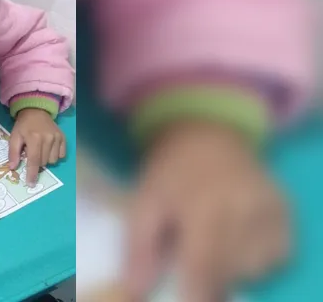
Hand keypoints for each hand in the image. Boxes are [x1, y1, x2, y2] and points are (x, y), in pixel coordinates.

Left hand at [9, 108, 65, 185]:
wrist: (36, 111)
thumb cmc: (23, 126)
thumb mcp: (14, 137)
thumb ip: (13, 152)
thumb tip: (13, 168)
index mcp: (34, 138)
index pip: (34, 161)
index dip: (32, 174)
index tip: (30, 183)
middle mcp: (47, 138)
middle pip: (43, 162)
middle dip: (36, 163)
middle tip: (31, 153)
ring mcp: (57, 138)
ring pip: (52, 160)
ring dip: (45, 160)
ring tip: (40, 150)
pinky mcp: (63, 138)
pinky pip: (61, 155)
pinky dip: (54, 156)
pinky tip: (48, 149)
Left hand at [125, 121, 288, 301]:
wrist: (208, 138)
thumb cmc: (170, 174)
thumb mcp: (143, 203)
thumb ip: (139, 247)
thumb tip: (136, 289)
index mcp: (204, 204)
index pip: (205, 264)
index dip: (196, 294)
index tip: (188, 301)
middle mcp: (246, 207)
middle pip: (230, 271)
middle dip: (208, 278)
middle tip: (190, 259)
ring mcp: (272, 211)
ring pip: (254, 268)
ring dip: (232, 268)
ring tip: (211, 241)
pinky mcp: (287, 213)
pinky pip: (276, 257)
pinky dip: (255, 258)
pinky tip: (234, 239)